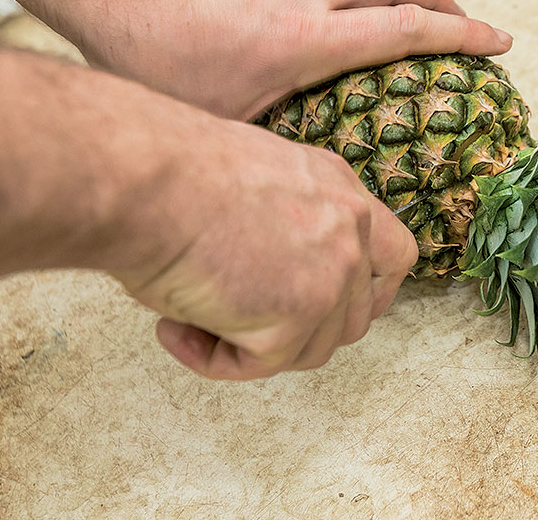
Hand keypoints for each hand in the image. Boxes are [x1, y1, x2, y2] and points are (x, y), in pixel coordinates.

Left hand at [76, 0, 512, 119]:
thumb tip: (305, 172)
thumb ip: (276, 136)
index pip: (409, 28)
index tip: (500, 42)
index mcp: (309, 37)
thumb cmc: (155, 58)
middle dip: (448, 2)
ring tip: (426, 9)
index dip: (464, 35)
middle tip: (471, 26)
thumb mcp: (226, 117)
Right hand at [113, 120, 418, 379]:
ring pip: (310, 349)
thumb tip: (266, 274)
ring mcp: (332, 276)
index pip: (392, 254)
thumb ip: (284, 227)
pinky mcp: (297, 317)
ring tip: (188, 316)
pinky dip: (215, 359)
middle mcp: (350, 230)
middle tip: (242, 325)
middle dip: (304, 332)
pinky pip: (261, 364)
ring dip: (253, 347)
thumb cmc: (172, 174)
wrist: (145, 177)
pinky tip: (175, 328)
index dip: (370, 292)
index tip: (332, 309)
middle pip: (356, 314)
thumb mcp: (254, 185)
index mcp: (339, 191)